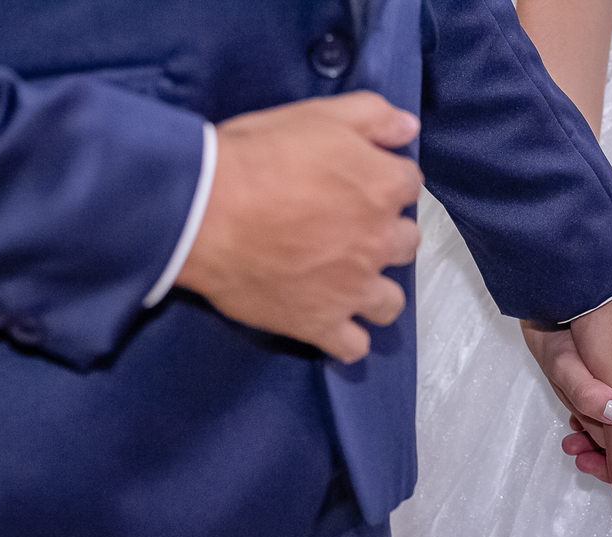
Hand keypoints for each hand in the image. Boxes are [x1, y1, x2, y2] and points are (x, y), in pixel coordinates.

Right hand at [176, 92, 422, 362]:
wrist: (203, 211)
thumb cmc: (256, 157)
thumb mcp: (317, 114)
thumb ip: (373, 116)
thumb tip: (407, 128)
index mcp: (383, 187)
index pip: (409, 185)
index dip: (383, 181)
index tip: (357, 182)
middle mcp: (380, 241)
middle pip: (406, 243)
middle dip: (383, 234)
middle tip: (346, 228)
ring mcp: (353, 288)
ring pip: (389, 302)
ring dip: (375, 290)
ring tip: (346, 280)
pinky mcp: (321, 323)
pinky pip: (352, 346)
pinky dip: (346, 338)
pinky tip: (331, 322)